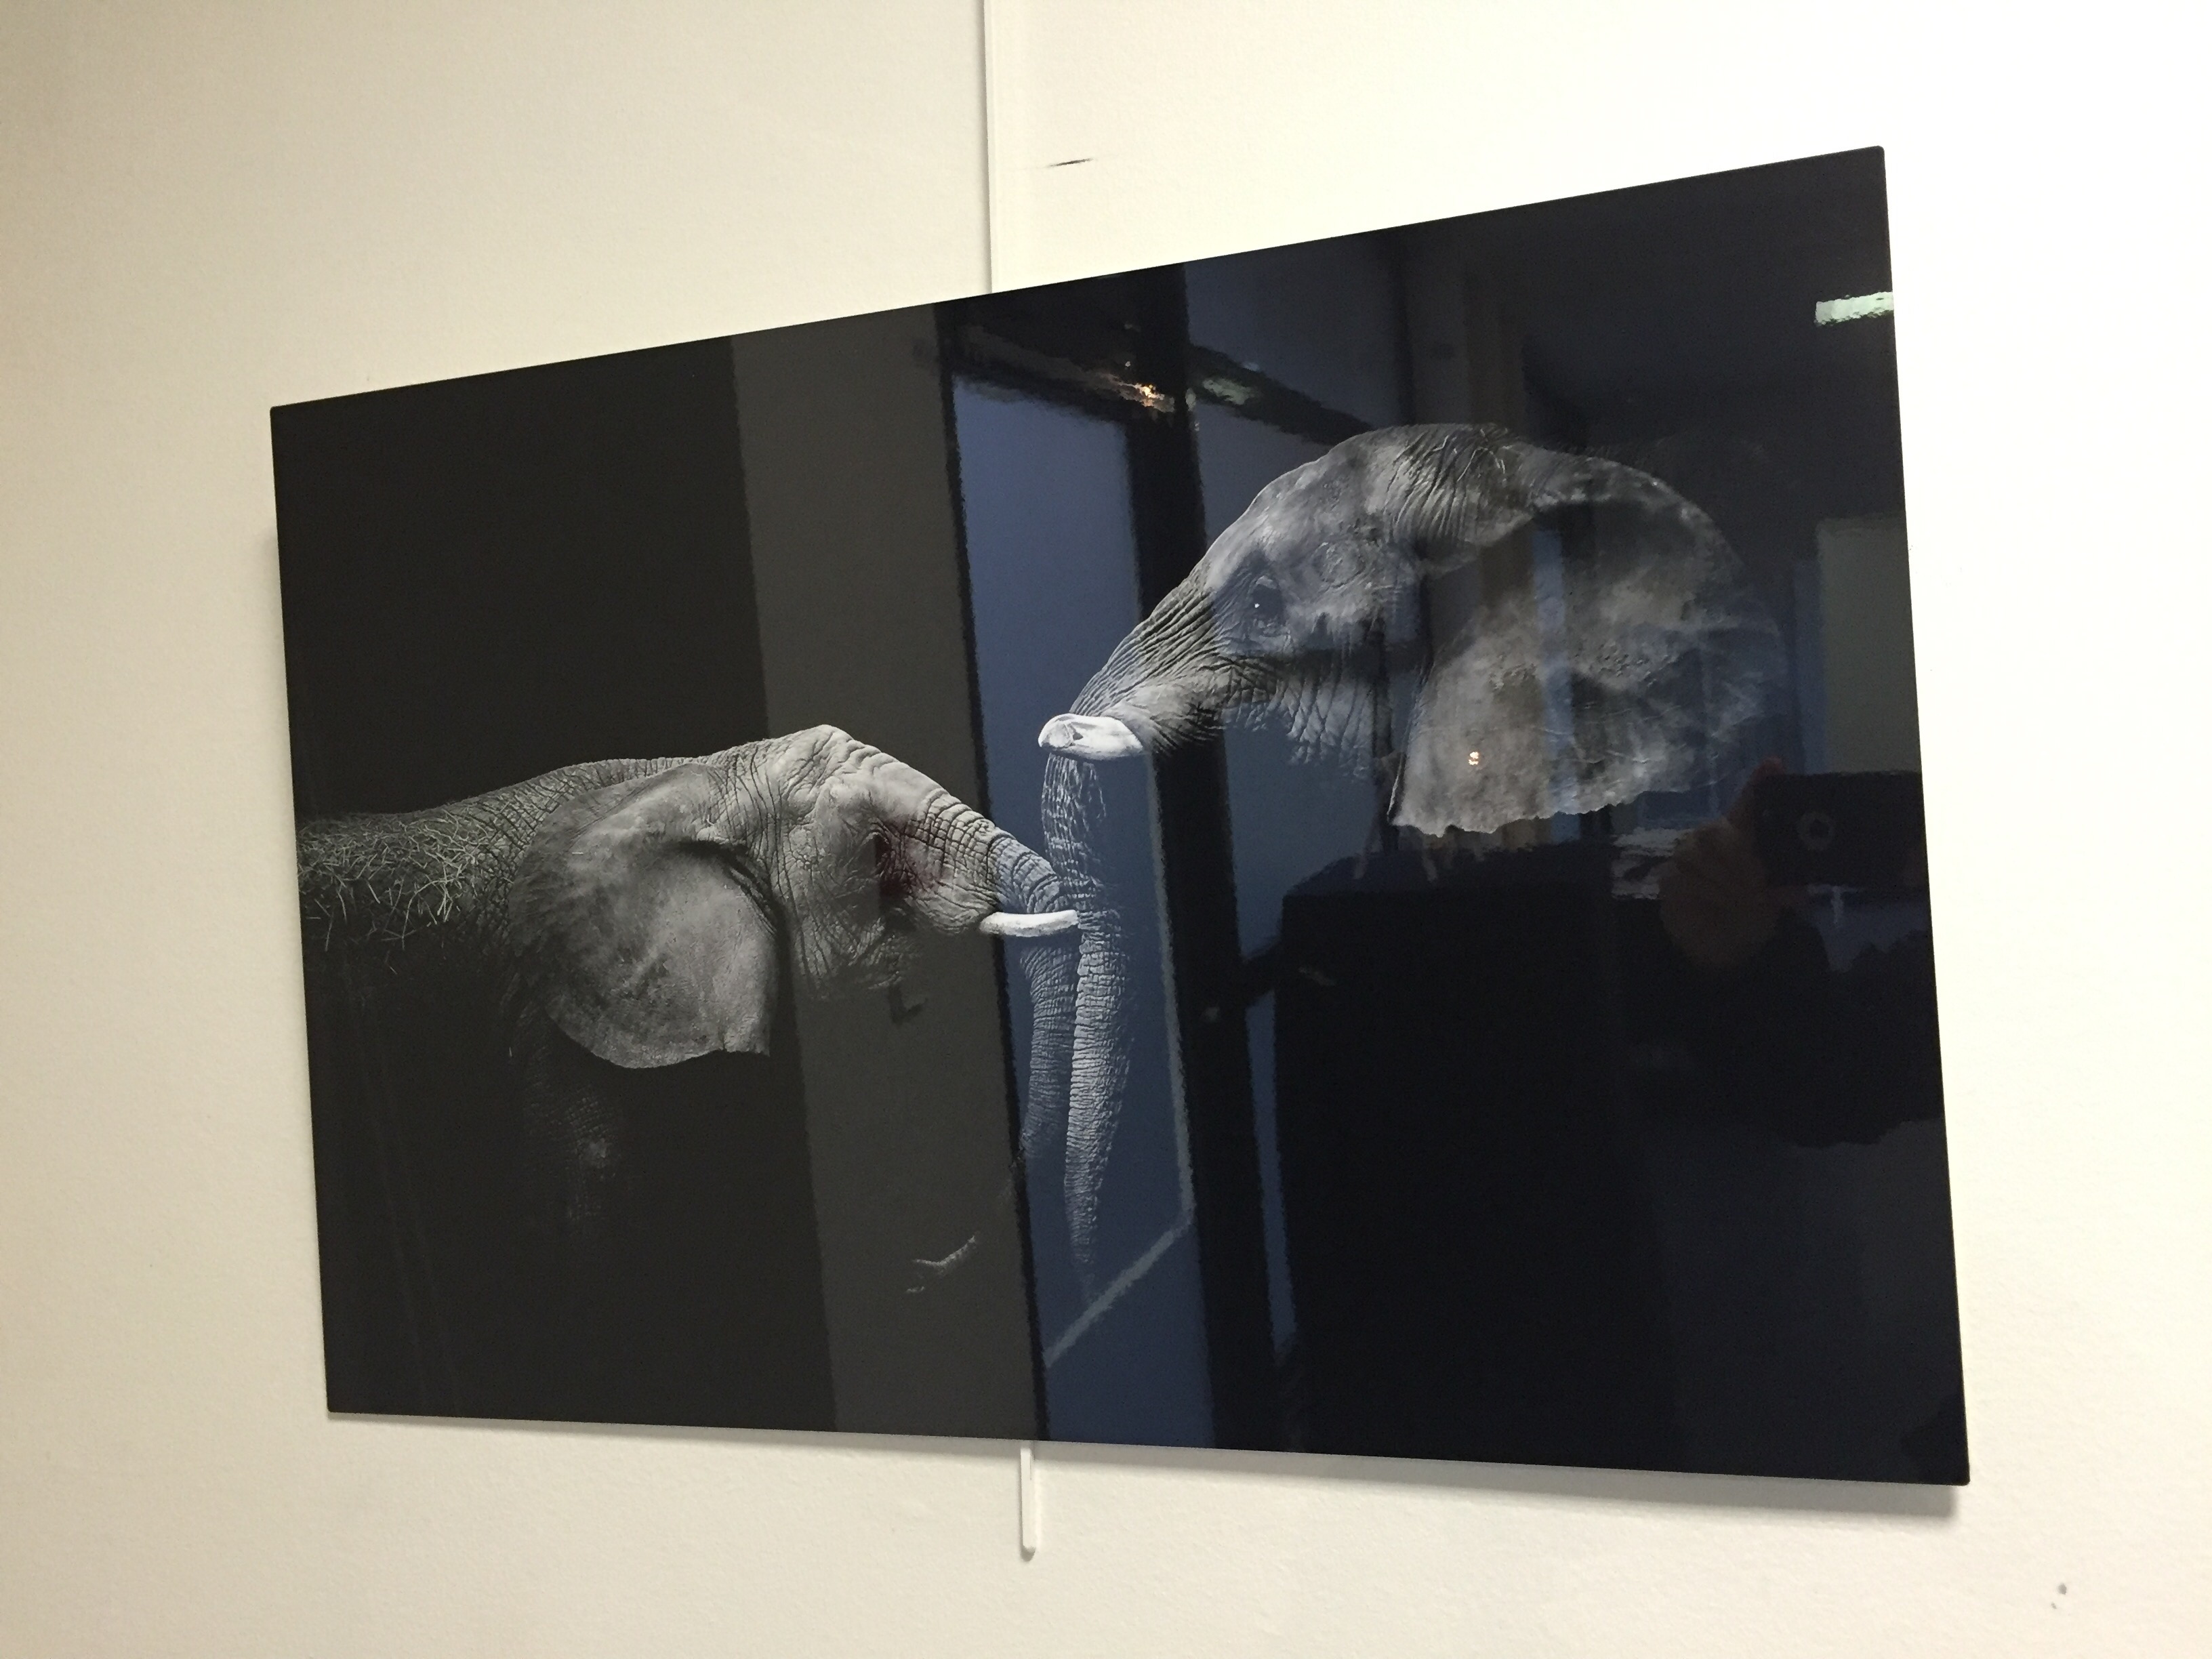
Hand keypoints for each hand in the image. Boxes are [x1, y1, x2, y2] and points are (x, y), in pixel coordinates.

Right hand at [1659, 759, 1797, 970]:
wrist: (1722, 945)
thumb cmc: (1751, 912)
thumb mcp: (1776, 899)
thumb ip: (1785, 887)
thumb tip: (1794, 889)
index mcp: (1742, 835)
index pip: (1750, 803)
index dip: (1760, 783)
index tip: (1774, 764)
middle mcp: (1712, 837)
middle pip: (1718, 832)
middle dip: (1741, 861)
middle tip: (1760, 885)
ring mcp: (1686, 855)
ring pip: (1700, 858)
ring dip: (1727, 885)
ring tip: (1743, 902)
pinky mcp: (1668, 877)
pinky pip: (1685, 880)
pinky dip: (1707, 896)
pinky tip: (1719, 905)